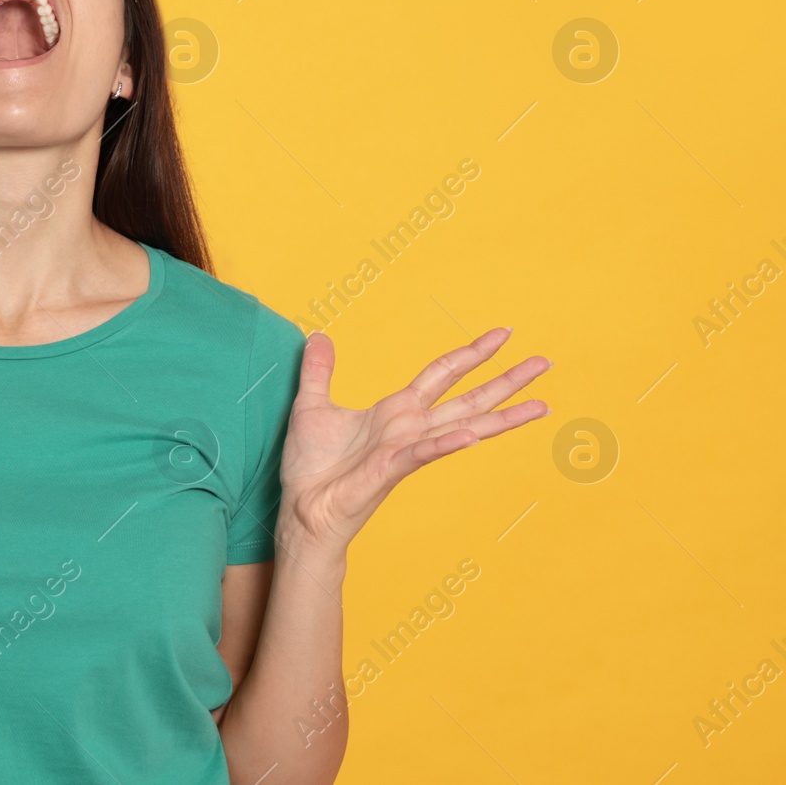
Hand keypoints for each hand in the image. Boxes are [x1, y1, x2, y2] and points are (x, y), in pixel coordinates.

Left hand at [278, 327, 550, 550]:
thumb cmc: (311, 466)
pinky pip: (423, 453)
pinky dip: (447, 443)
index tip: (502, 335)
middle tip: (544, 362)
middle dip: (507, 380)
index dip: (471, 353)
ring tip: (541, 406)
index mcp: (396, 411)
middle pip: (469, 398)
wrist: (302, 510)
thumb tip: (319, 336)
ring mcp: (406, 451)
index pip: (443, 374)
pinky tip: (472, 435)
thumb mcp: (311, 405)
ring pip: (463, 426)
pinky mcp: (389, 470)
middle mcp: (411, 429)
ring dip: (501, 416)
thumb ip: (318, 370)